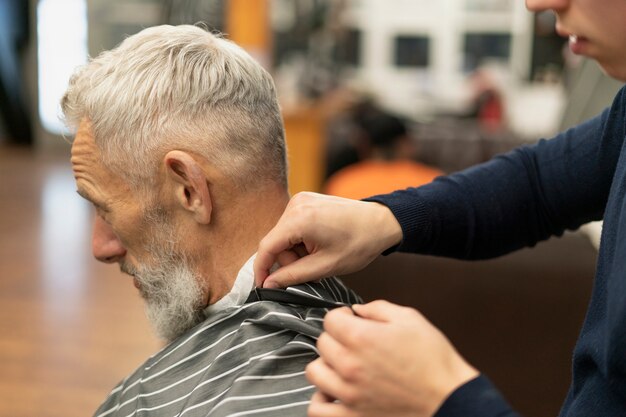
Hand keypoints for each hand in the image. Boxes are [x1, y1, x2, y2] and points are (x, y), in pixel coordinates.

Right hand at [254, 192, 401, 287]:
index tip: (262, 287)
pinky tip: (319, 244)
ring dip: (296, 251)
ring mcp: (300, 199)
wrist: (381, 222)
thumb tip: (268, 284)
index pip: (267, 247)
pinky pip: (292, 226)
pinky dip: (300, 240)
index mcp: (300, 219)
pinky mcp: (305, 200)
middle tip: (312, 270)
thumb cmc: (359, 243)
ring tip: (319, 256)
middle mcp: (296, 204)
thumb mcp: (325, 266)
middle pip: (276, 242)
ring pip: (283, 236)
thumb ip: (293, 276)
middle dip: (289, 261)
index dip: (262, 270)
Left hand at [306, 300, 478, 416]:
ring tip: (341, 364)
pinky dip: (320, 399)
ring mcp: (348, 394)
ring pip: (314, 371)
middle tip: (352, 340)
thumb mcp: (409, 318)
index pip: (329, 319)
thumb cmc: (433, 360)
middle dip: (336, 337)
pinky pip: (317, 409)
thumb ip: (377, 308)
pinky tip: (333, 391)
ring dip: (326, 364)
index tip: (349, 319)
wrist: (449, 398)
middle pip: (322, 343)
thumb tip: (358, 310)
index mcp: (362, 338)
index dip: (341, 315)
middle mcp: (350, 365)